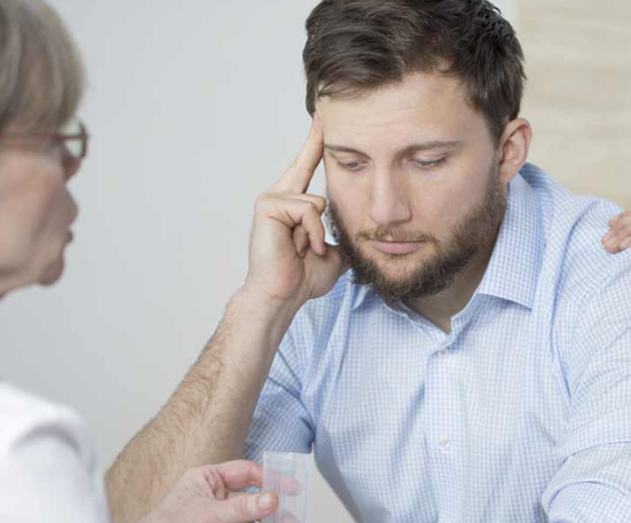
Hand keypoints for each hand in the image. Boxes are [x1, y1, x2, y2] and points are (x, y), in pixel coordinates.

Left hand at [119, 461, 277, 522]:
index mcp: (210, 478)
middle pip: (251, 504)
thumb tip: (273, 499)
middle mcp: (215, 496)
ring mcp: (216, 519)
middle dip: (258, 519)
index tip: (292, 489)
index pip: (248, 473)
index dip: (271, 479)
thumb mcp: (211, 515)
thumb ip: (245, 508)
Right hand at [244, 116, 346, 307]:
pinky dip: (313, 233)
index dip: (315, 142)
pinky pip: (307, 210)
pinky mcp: (267, 207)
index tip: (323, 117)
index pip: (306, 166)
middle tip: (324, 130)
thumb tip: (362, 234)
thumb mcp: (333, 253)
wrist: (282, 297)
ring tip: (307, 250)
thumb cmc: (301, 279)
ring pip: (316, 201)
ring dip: (319, 232)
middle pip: (306, 161)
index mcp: (292, 206)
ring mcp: (271, 201)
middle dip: (318, 140)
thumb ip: (341, 235)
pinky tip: (303, 248)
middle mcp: (279, 197)